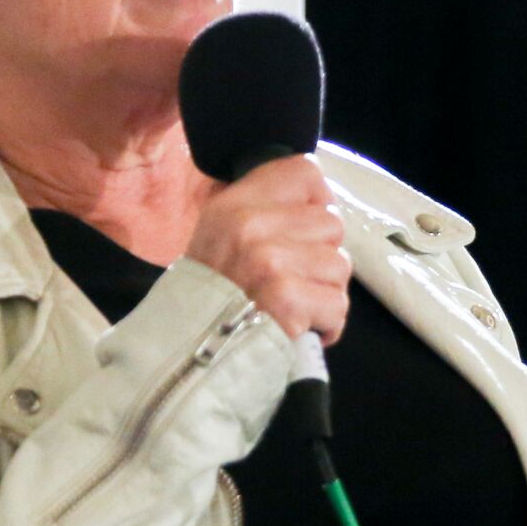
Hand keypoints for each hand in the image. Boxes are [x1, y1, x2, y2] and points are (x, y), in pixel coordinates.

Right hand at [186, 154, 351, 344]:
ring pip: (340, 265)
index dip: (318, 200)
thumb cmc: (210, 299)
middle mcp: (250, 226)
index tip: (307, 229)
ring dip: (324, 292)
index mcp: (233, 205)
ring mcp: (270, 262)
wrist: (186, 353)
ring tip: (293, 305)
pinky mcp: (288, 300)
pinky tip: (299, 326)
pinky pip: (338, 304)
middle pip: (331, 223)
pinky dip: (326, 324)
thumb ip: (260, 210)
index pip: (304, 172)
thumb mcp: (217, 235)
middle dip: (322, 256)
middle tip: (292, 279)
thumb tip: (315, 201)